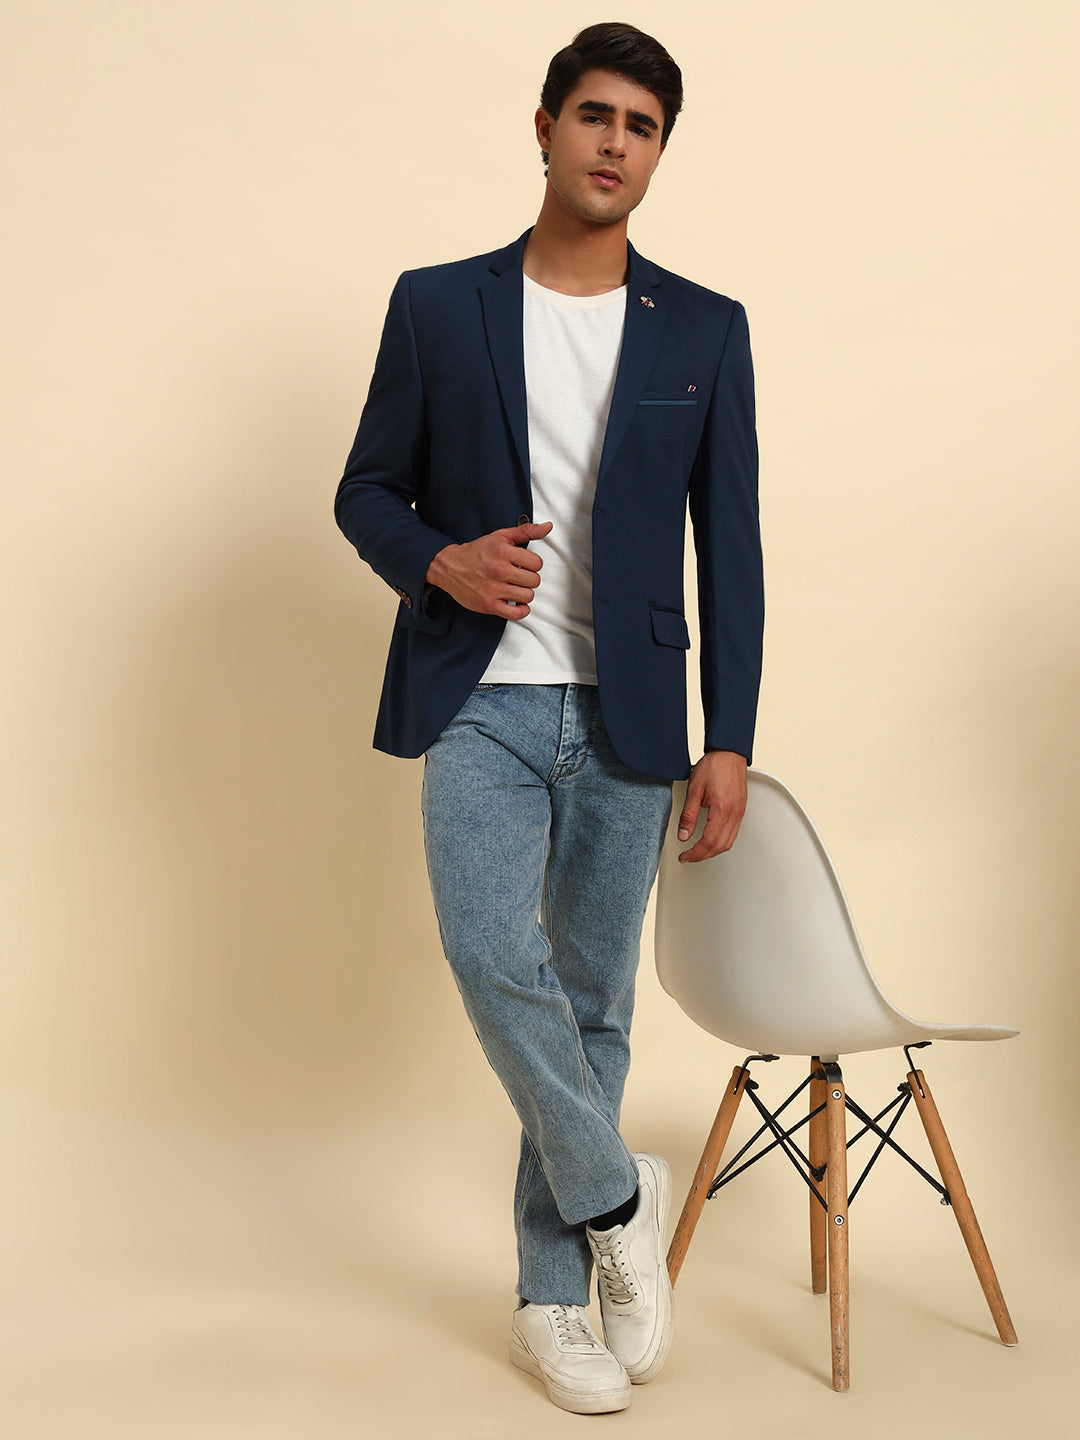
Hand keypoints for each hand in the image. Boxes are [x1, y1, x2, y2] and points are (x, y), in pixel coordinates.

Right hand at [426, 521, 551, 616]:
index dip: (532, 564)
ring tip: (514, 587)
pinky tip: (516, 603)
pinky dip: (521, 610)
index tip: (523, 564)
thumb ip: (526, 531)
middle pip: (534, 580)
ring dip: (524, 593)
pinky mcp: (489, 604)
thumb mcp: (500, 536)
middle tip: (518, 576)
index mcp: (503, 552)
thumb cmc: (476, 552)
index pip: (537, 563)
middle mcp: (498, 570)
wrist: (450, 567)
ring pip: (528, 596)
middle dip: (528, 578)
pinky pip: (516, 613)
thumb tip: (548, 527)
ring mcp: (494, 589)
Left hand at [676, 750, 747, 862]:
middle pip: (720, 846)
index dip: (695, 853)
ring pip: (728, 842)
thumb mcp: (693, 790)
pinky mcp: (741, 810)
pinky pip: (733, 833)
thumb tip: (683, 835)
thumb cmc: (713, 766)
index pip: (708, 841)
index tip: (685, 856)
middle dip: (703, 856)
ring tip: (697, 852)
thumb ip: (688, 815)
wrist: (729, 753)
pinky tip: (711, 840)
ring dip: (713, 851)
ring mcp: (739, 813)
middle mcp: (734, 814)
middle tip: (688, 857)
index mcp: (722, 810)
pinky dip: (721, 842)